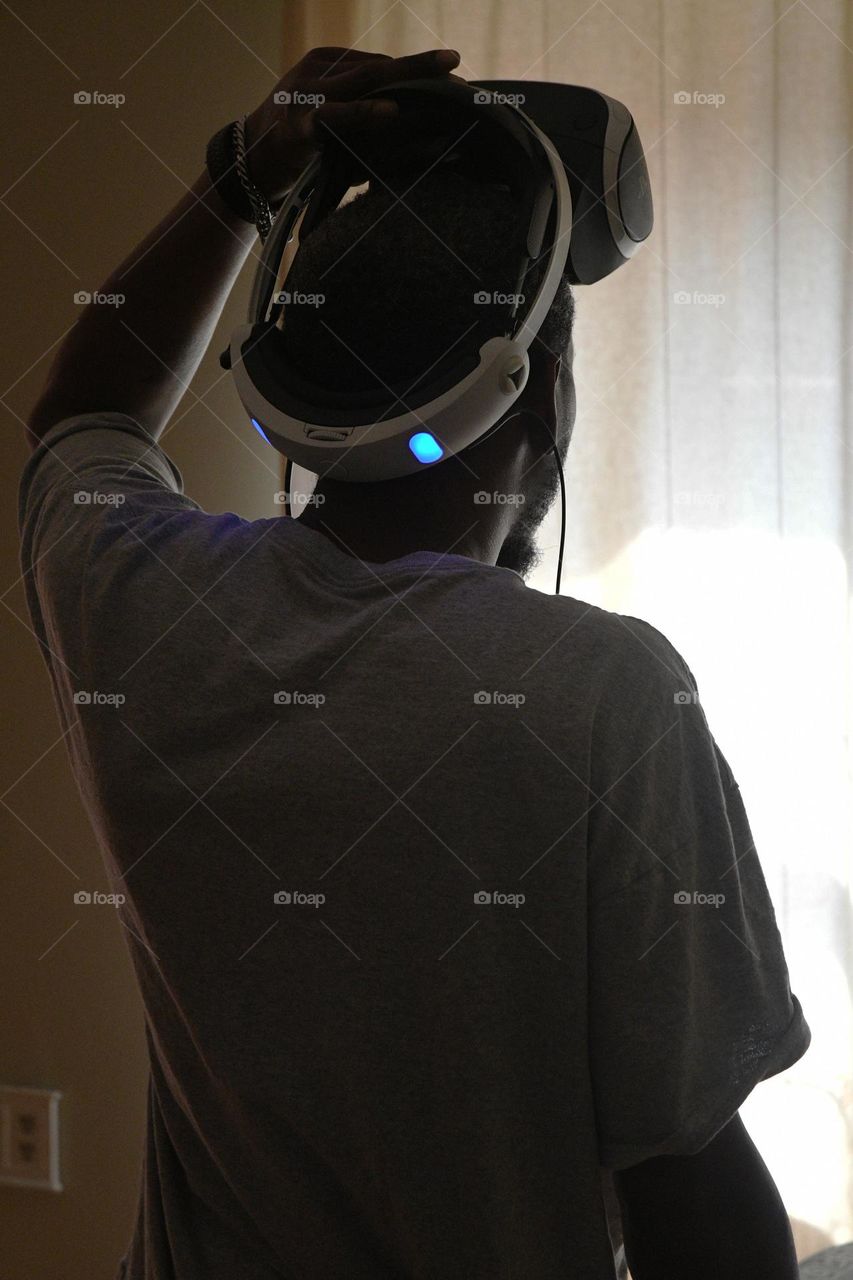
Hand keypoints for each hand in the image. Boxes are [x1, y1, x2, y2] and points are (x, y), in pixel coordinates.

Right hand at [243, 46, 462, 201]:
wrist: (250, 166)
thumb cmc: (299, 147)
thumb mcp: (333, 120)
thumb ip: (364, 113)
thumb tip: (412, 120)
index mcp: (328, 63)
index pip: (381, 63)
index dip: (417, 71)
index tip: (452, 78)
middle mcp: (319, 70)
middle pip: (379, 64)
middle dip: (421, 65)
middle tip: (457, 64)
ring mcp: (308, 93)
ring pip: (365, 80)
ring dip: (408, 78)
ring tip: (443, 83)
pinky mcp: (300, 123)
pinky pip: (338, 115)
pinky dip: (366, 112)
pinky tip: (393, 111)